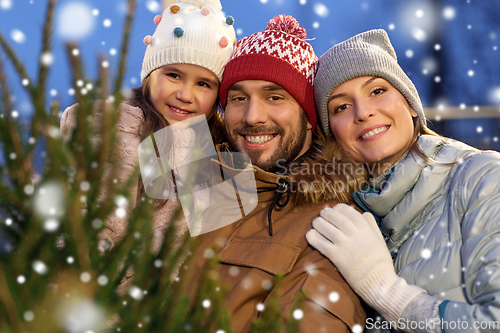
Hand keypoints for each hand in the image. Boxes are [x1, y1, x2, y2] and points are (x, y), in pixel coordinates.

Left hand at [306, 204, 424, 321]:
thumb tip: (364, 214)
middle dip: (328, 213)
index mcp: (366, 230)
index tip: (335, 209)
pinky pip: (322, 245)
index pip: (350, 212)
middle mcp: (355, 235)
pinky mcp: (338, 257)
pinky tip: (310, 235)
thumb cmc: (380, 263)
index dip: (340, 208)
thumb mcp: (380, 240)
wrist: (379, 283)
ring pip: (328, 229)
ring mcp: (346, 245)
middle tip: (322, 213)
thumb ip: (372, 226)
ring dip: (319, 223)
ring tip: (315, 222)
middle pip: (337, 218)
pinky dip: (314, 238)